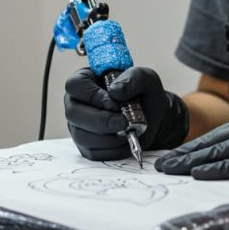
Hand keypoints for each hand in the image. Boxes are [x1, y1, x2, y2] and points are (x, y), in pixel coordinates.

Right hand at [64, 66, 189, 160]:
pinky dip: (112, 149)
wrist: (155, 118)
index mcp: (86, 80)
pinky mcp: (86, 145)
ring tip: (127, 130)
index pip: (75, 85)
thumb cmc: (145, 94)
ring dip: (108, 137)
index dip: (93, 95)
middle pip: (73, 113)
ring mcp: (79, 125)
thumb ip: (132, 78)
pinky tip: (125, 141)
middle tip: (124, 122)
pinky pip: (92, 152)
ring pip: (81, 135)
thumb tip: (115, 91)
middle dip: (101, 120)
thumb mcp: (146, 78)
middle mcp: (77, 102)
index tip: (114, 103)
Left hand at [156, 109, 228, 193]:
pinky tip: (195, 173)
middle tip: (162, 163)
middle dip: (186, 152)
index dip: (198, 145)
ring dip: (190, 161)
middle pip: (214, 139)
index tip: (178, 154)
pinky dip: (213, 169)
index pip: (222, 134)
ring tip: (169, 169)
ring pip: (218, 150)